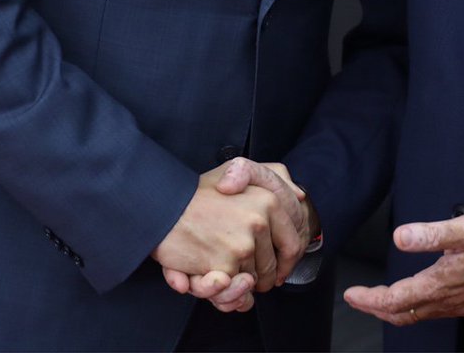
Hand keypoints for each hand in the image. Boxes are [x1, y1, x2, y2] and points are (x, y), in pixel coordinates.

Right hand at [155, 159, 313, 304]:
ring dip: (240, 287)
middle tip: (244, 274)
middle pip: (271, 268)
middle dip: (260, 278)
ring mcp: (242, 246)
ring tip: (224, 274)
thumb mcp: (240, 169)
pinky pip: (232, 292)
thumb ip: (272, 177)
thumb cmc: (200, 190)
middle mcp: (259, 222)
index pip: (292, 243)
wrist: (163, 207)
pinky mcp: (223, 267)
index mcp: (269, 200)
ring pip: (252, 282)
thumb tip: (300, 196)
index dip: (286, 261)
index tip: (277, 270)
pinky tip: (213, 280)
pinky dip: (224, 294)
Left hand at [344, 210, 463, 325]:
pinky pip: (438, 312)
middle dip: (378, 307)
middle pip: (405, 314)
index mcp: (442, 284)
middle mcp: (450, 301)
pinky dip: (419, 306)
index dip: (370, 299)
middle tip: (360, 298)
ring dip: (398, 308)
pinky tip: (420, 294)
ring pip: (421, 314)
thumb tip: (400, 237)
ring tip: (382, 297)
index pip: (395, 300)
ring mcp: (463, 305)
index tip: (351, 295)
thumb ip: (430, 234)